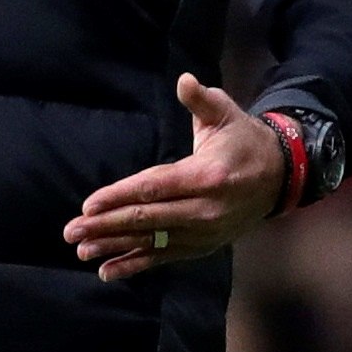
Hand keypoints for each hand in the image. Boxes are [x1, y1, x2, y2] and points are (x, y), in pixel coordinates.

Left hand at [63, 73, 283, 281]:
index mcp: (207, 176)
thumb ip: (201, 99)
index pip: (155, 188)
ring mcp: (204, 232)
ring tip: (82, 251)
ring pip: (152, 242)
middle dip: (106, 225)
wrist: (279, 177)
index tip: (89, 204)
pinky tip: (108, 271)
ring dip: (115, 247)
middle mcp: (205, 210)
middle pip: (148, 220)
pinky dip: (136, 265)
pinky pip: (164, 256)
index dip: (120, 197)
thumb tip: (184, 81)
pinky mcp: (202, 246)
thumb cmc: (244, 140)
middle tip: (72, 231)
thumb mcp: (226, 114)